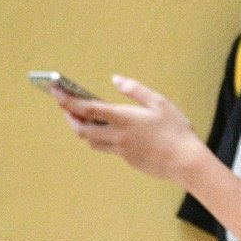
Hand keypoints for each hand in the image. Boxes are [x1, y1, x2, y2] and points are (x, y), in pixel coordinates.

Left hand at [58, 77, 207, 182]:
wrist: (184, 161)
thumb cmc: (176, 130)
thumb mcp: (160, 103)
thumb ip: (136, 90)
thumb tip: (115, 79)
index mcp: (123, 119)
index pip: (87, 108)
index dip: (68, 100)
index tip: (55, 92)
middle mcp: (116, 135)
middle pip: (80, 129)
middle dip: (69, 117)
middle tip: (65, 106)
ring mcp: (119, 149)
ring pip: (89, 140)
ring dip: (81, 128)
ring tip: (82, 117)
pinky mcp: (126, 158)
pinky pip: (104, 147)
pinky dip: (98, 137)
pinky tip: (106, 130)